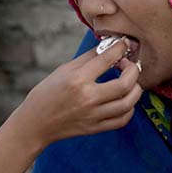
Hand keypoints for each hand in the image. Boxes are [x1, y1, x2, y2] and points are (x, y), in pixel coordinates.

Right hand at [19, 38, 141, 145]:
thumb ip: (88, 58)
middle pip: (125, 84)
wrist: (35, 123)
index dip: (120, 47)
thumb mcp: (63, 70)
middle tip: (128, 65)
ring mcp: (93, 115)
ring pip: (128, 103)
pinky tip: (124, 100)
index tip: (123, 44)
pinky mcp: (95, 128)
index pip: (107, 59)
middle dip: (133, 70)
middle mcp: (87, 98)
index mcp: (77, 79)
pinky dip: (129, 108)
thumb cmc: (47, 93)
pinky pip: (122, 119)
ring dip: (135, 89)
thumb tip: (109, 46)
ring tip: (130, 82)